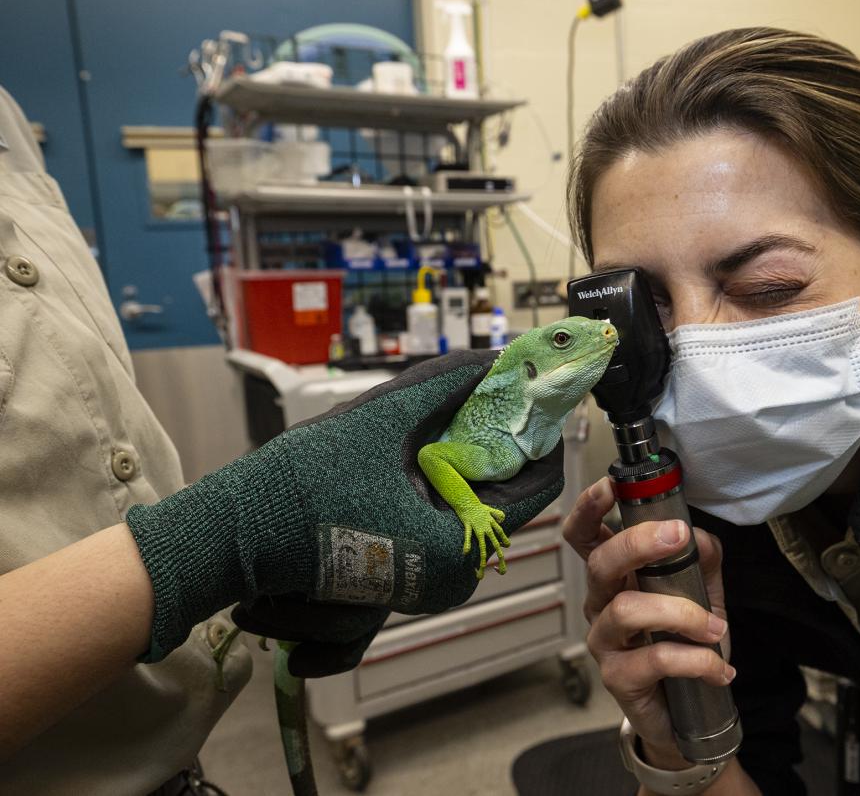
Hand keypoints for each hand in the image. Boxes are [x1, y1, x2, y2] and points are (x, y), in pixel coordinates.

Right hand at [126, 351, 564, 661]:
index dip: (542, 437)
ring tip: (454, 419)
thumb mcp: (381, 422)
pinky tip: (423, 453)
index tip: (541, 398)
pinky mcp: (400, 578)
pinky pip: (441, 527)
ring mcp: (425, 583)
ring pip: (471, 512)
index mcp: (455, 549)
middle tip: (493, 398)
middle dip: (500, 448)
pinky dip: (441, 490)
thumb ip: (443, 387)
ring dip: (469, 467)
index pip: (534, 489)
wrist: (232, 537)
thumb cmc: (300, 486)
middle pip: (502, 501)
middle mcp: (450, 577)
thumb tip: (489, 360)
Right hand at [563, 477, 734, 769]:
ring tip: (717, 629)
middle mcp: (601, 602)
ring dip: (681, 614)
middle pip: (600, 562)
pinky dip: (695, 660)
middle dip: (638, 543)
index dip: (589, 507)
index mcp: (616, 575)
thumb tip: (697, 535)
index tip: (612, 485)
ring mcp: (605, 641)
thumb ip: (701, 559)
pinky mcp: (618, 677)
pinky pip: (654, 659)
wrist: (689, 710)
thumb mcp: (702, 593)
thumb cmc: (685, 642)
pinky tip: (719, 667)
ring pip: (628, 611)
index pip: (584, 534)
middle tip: (678, 537)